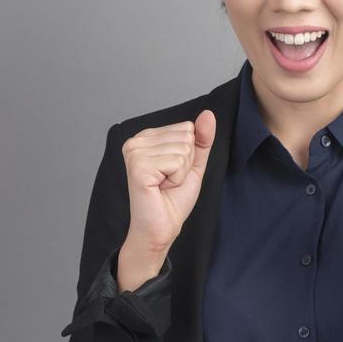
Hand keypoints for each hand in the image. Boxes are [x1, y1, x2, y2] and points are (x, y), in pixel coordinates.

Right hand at [122, 110, 216, 253]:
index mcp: (146, 137)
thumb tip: (208, 114)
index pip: (186, 128)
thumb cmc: (173, 199)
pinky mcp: (138, 167)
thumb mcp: (193, 164)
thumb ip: (201, 139)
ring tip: (165, 185)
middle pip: (185, 137)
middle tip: (169, 181)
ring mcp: (134, 153)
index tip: (172, 172)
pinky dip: (176, 179)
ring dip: (181, 173)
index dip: (188, 155)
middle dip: (186, 164)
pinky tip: (161, 187)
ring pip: (183, 149)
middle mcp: (136, 141)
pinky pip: (176, 162)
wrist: (162, 227)